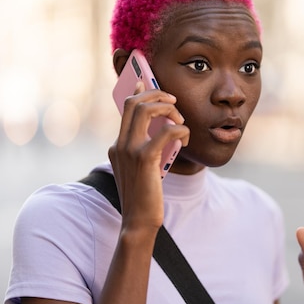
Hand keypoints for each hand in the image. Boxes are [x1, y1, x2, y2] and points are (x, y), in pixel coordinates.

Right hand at [108, 82, 188, 232]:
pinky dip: (180, 130)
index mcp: (118, 146)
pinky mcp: (144, 158)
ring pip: (146, 109)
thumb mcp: (142, 171)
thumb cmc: (145, 199)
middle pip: (135, 103)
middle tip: (174, 101)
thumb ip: (147, 151)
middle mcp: (120, 144)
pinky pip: (166, 131)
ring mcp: (129, 150)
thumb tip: (164, 132)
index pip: (126, 109)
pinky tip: (185, 140)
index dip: (137, 92)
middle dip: (157, 94)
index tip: (145, 82)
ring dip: (168, 109)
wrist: (138, 222)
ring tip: (181, 122)